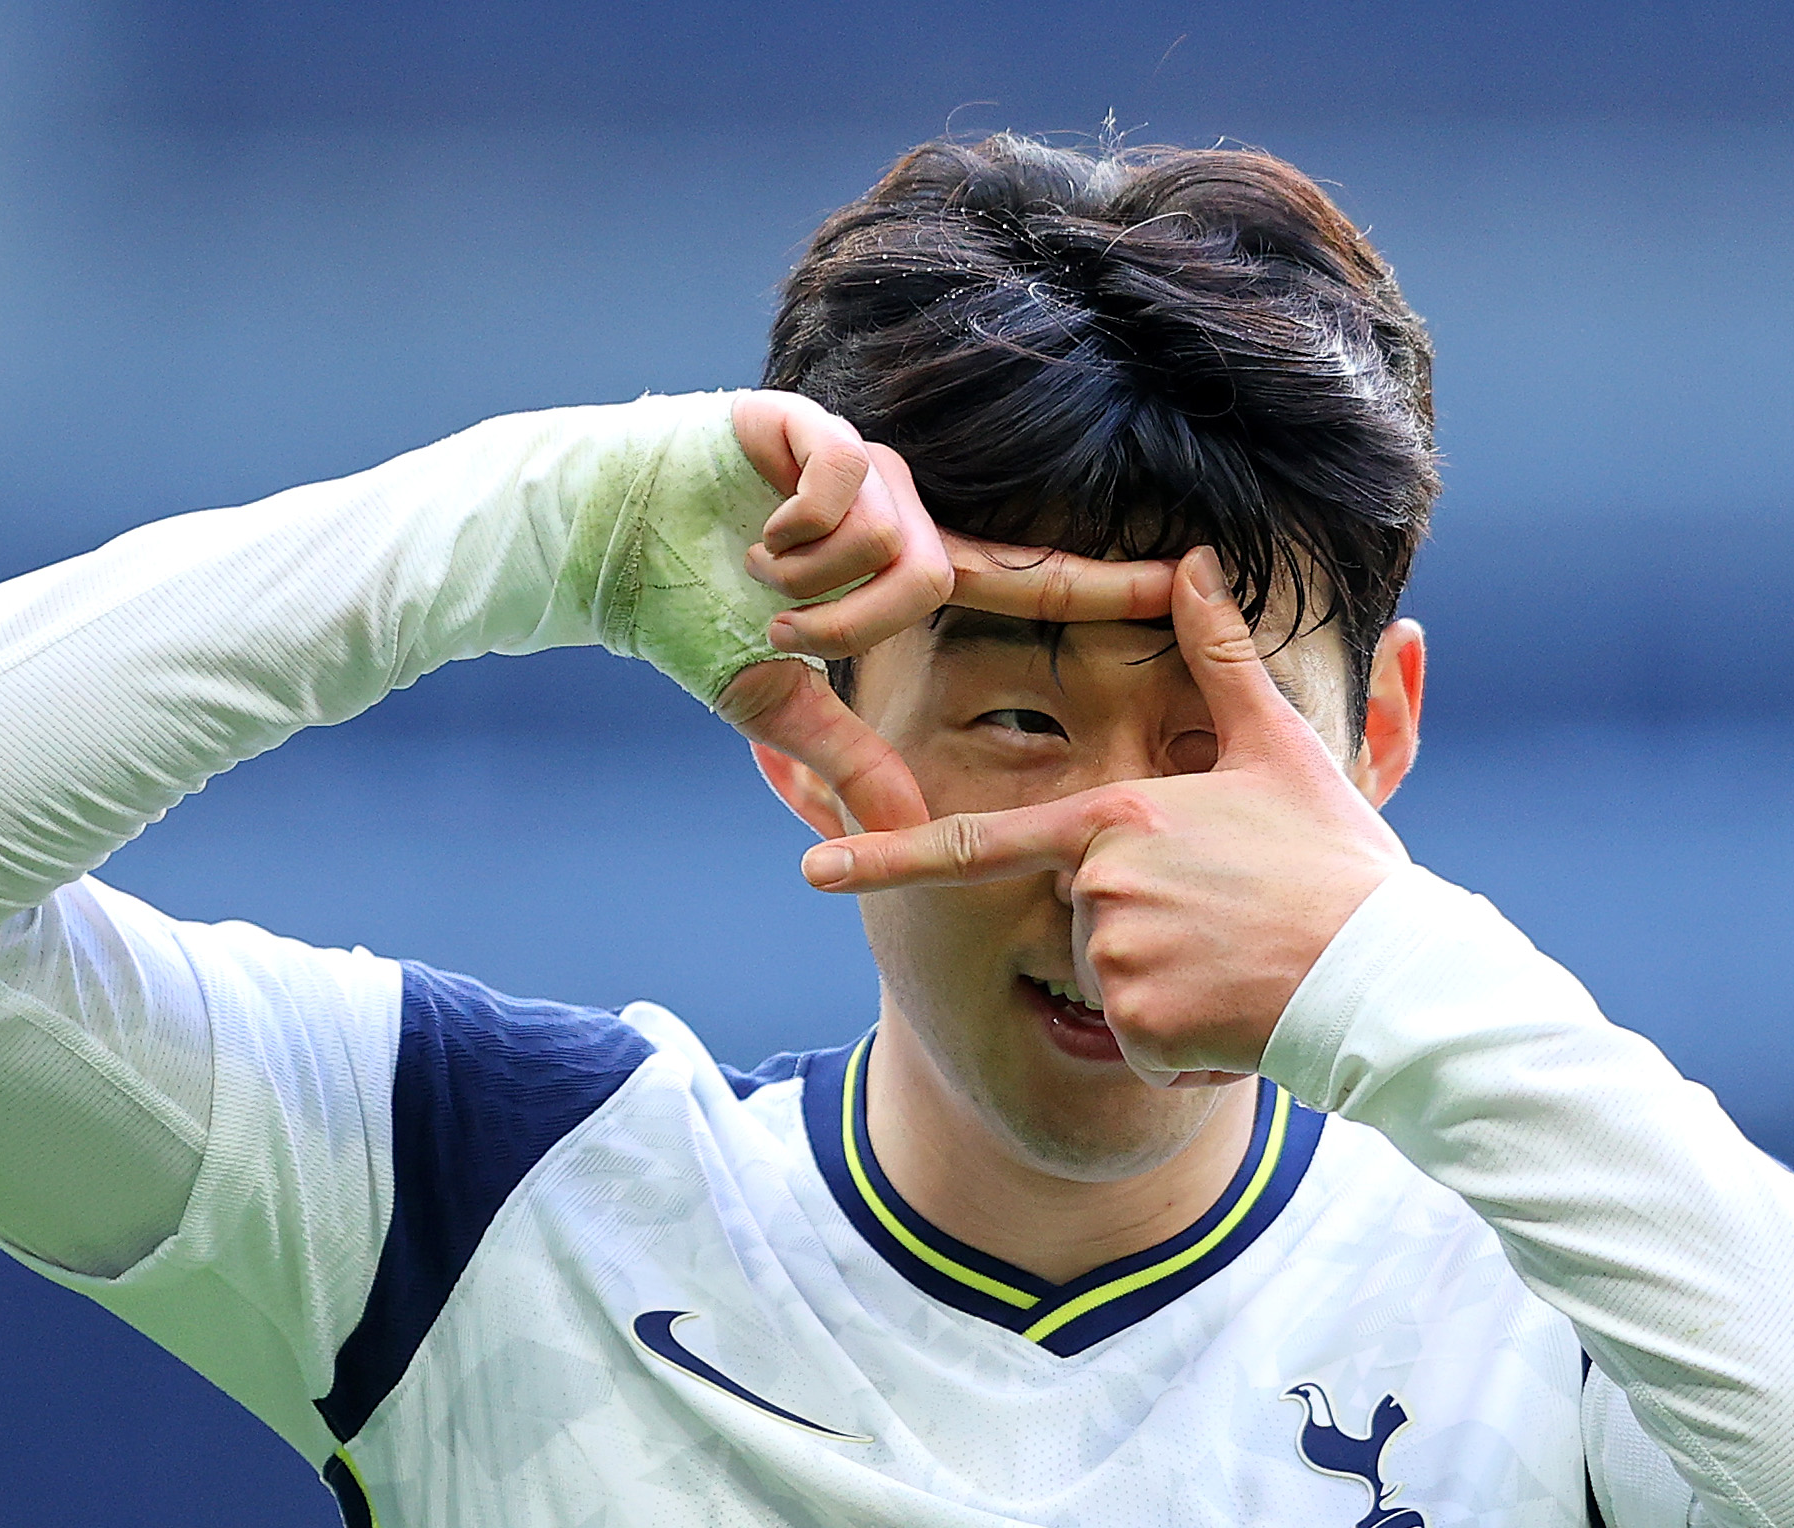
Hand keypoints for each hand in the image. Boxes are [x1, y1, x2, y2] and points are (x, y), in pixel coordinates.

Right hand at [718, 392, 1180, 838]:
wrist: (607, 543)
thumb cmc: (691, 610)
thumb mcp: (778, 699)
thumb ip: (848, 759)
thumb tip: (898, 835)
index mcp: (905, 564)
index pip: (1025, 577)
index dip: (1102, 583)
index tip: (1186, 578)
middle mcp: (899, 507)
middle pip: (936, 574)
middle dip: (854, 623)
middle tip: (783, 631)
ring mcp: (860, 464)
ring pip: (891, 539)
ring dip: (814, 581)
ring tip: (754, 574)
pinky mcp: (813, 427)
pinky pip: (843, 486)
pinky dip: (794, 529)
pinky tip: (749, 532)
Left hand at [793, 548, 1407, 1082]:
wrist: (1386, 971)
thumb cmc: (1336, 862)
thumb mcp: (1279, 749)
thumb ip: (1220, 658)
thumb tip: (1196, 562)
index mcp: (1117, 817)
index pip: (980, 843)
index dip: (888, 856)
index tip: (814, 872)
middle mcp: (1101, 885)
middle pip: (1080, 920)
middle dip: (1142, 935)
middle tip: (1228, 926)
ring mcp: (1115, 957)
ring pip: (1107, 985)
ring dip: (1165, 992)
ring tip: (1239, 966)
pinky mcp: (1141, 1025)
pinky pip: (1136, 1044)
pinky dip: (1180, 1045)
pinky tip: (1237, 1015)